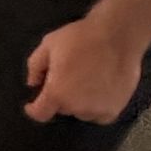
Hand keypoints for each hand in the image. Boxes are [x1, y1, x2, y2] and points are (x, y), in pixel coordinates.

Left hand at [24, 17, 142, 124]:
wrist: (117, 35)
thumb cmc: (81, 38)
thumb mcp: (49, 44)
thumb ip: (35, 66)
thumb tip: (33, 83)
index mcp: (57, 93)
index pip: (40, 114)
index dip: (34, 110)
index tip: (33, 104)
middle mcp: (77, 108)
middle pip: (62, 108)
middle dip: (60, 96)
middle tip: (68, 76)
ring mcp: (97, 111)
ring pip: (81, 112)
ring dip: (79, 102)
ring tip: (86, 80)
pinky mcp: (115, 109)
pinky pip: (99, 115)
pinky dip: (96, 106)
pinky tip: (99, 89)